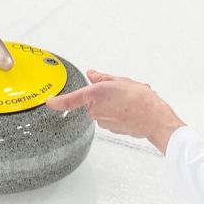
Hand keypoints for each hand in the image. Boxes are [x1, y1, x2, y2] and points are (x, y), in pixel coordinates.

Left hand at [46, 69, 185, 153]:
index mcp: (95, 94)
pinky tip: (131, 109)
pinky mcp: (111, 129)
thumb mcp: (121, 81)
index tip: (49, 101)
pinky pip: (110, 118)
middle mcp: (95, 109)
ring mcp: (102, 121)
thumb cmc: (141, 100)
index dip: (58, 101)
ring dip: (113, 104)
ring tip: (130, 100)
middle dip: (104, 96)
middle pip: (92, 101)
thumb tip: (92, 74)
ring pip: (102, 109)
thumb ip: (102, 78)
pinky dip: (119, 113)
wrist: (154, 119)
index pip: (70, 100)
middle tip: (121, 91)